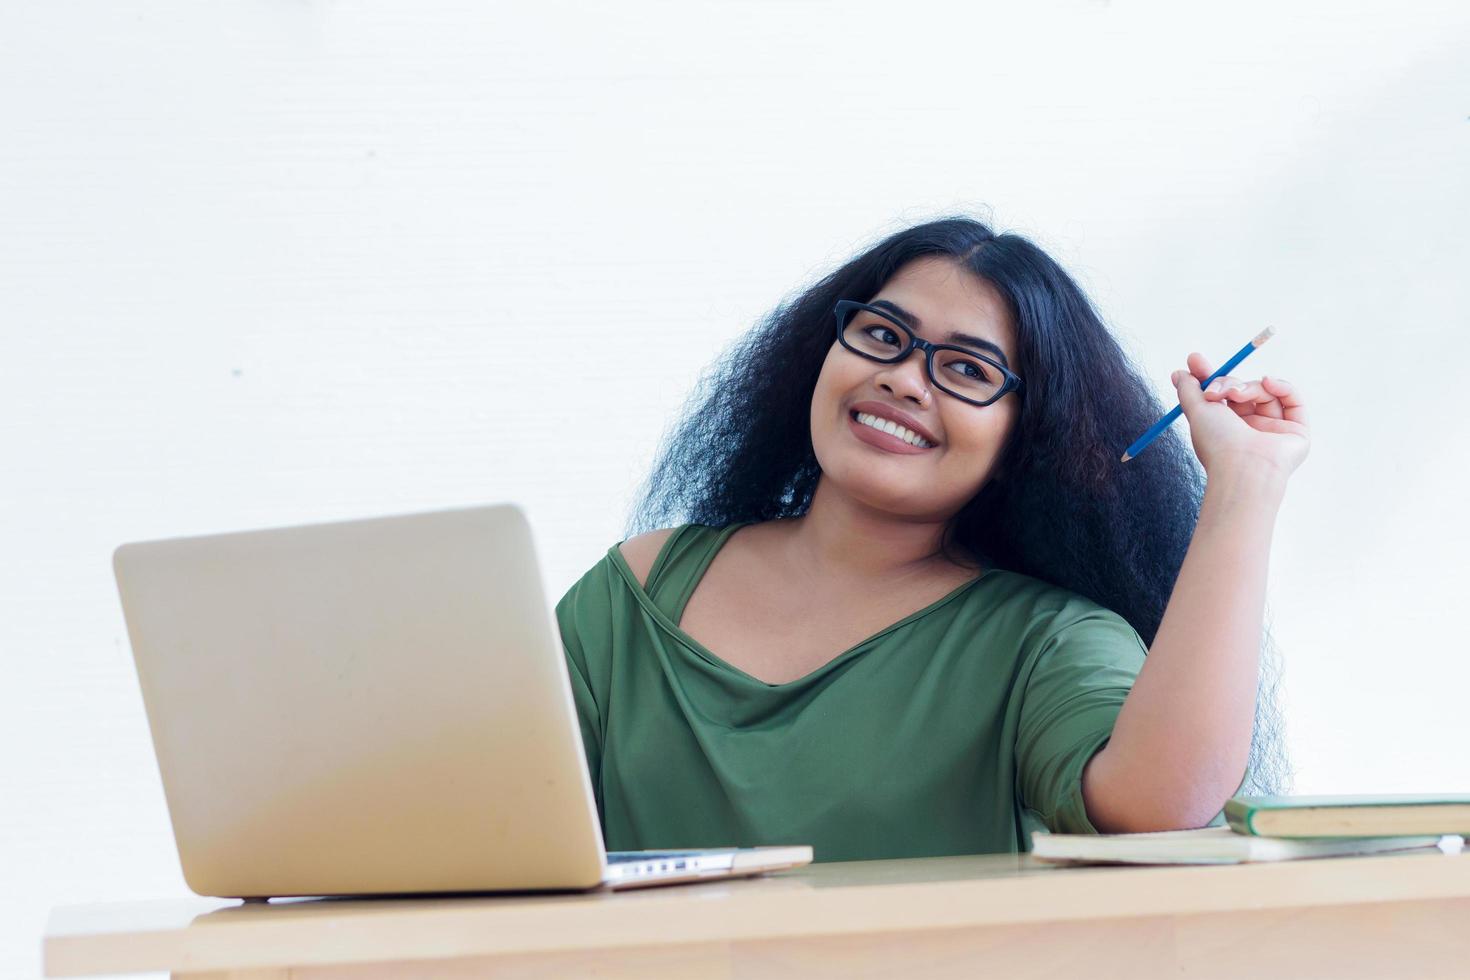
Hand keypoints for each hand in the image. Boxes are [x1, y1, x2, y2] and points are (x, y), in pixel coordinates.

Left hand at [1171, 351, 1309, 481]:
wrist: (1244, 467)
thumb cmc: (1217, 443)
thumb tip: (1179, 374)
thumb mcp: (1195, 411)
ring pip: (1265, 391)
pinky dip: (1281, 385)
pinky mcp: (1296, 431)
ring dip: (1249, 386)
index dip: (1209, 376)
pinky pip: (1293, 399)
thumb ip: (1188, 390)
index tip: (1194, 359)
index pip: (1221, 396)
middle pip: (1242, 390)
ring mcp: (1273, 430)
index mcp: (1225, 429)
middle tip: (1214, 390)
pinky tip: (1268, 382)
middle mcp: (1249, 429)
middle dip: (1226, 382)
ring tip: (1235, 396)